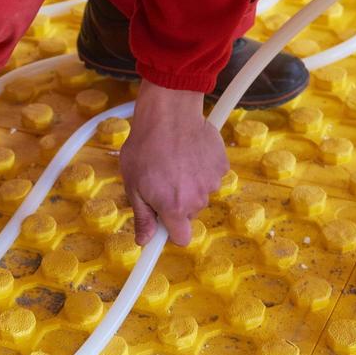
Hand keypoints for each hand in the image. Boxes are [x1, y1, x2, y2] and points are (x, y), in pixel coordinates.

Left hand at [120, 81, 228, 245]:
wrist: (169, 113)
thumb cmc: (145, 146)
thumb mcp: (133, 184)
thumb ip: (142, 216)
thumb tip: (144, 241)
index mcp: (173, 207)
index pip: (181, 238)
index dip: (171, 231)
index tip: (162, 222)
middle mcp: (197, 199)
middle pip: (189, 214)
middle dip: (177, 203)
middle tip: (162, 180)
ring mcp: (212, 182)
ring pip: (200, 194)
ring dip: (190, 185)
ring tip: (174, 162)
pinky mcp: (222, 166)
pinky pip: (211, 176)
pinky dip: (202, 169)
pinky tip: (189, 154)